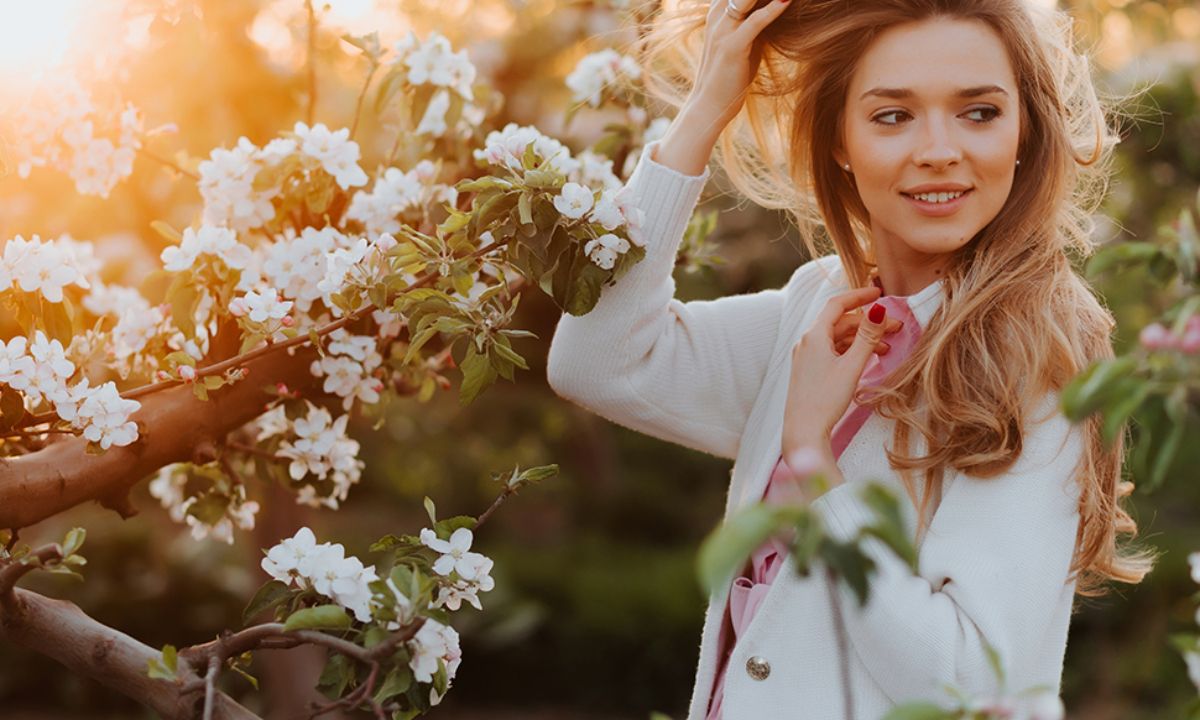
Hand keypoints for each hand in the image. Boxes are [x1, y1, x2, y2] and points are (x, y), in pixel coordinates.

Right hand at [691, 0, 792, 129]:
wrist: (710, 105)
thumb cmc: (730, 74)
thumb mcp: (745, 42)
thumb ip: (756, 22)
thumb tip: (778, 8)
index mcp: (718, 12)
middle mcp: (717, 16)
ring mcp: (722, 30)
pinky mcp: (732, 46)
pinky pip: (755, 21)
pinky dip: (773, 9)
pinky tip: (787, 0)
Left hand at [780, 286, 897, 461]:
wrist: (803, 430)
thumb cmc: (825, 400)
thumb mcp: (852, 366)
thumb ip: (867, 337)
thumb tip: (878, 310)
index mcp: (814, 336)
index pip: (837, 304)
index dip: (859, 296)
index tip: (879, 293)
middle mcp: (807, 342)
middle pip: (841, 322)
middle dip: (868, 322)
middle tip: (895, 328)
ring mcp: (806, 356)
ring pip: (838, 338)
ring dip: (862, 338)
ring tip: (886, 347)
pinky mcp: (809, 370)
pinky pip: (832, 351)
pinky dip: (851, 350)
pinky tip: (867, 358)